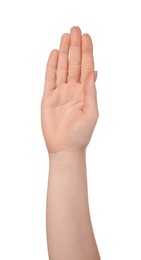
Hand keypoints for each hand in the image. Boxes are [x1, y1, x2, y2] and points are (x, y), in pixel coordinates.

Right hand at [41, 26, 98, 153]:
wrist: (65, 148)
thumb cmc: (81, 134)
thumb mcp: (92, 113)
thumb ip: (91, 92)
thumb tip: (94, 72)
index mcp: (85, 92)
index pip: (87, 67)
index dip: (87, 52)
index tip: (86, 37)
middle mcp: (73, 89)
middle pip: (74, 64)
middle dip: (75, 47)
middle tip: (75, 29)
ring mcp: (60, 92)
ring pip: (62, 68)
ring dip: (64, 52)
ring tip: (65, 36)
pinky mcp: (48, 97)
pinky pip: (49, 78)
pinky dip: (51, 66)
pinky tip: (54, 54)